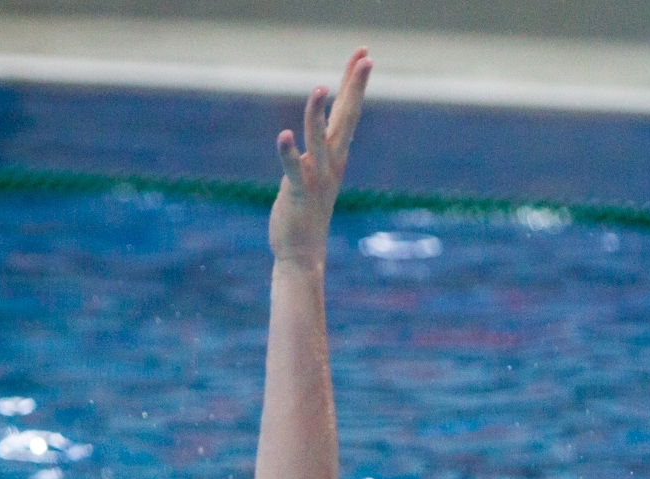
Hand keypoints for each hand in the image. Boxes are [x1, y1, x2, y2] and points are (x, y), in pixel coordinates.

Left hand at [269, 49, 371, 269]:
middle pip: (346, 118)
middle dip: (354, 87)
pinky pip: (294, 170)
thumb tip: (324, 128)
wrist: (302, 253)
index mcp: (337, 155)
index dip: (354, 83)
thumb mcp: (318, 174)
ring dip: (318, 115)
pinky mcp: (298, 193)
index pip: (348, 112)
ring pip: (319, 140)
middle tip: (366, 57)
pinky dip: (289, 153)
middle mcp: (331, 163)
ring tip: (319, 89)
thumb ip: (321, 151)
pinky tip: (284, 134)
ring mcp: (317, 178)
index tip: (363, 54)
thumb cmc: (307, 212)